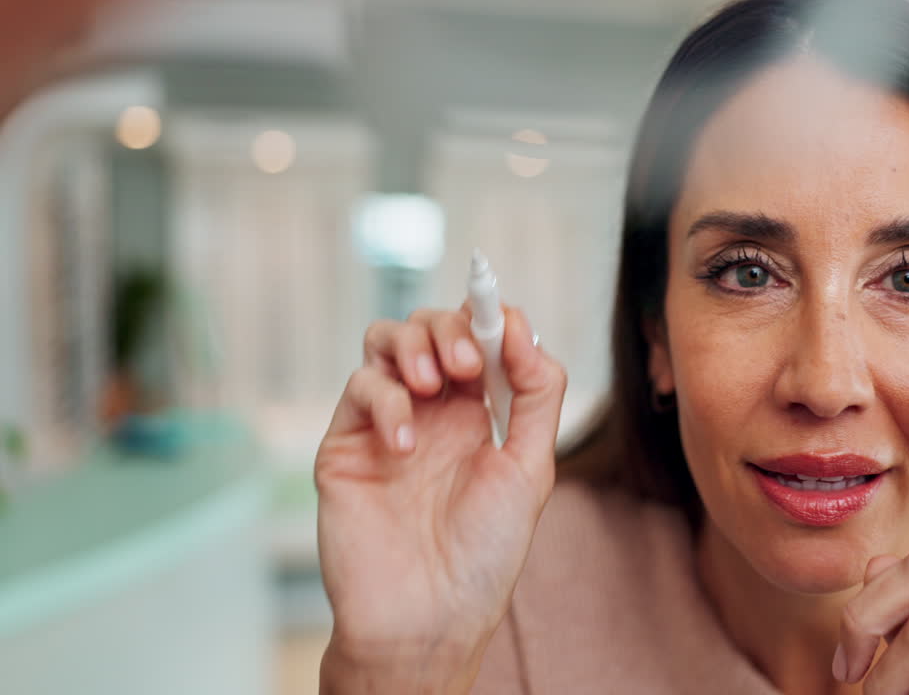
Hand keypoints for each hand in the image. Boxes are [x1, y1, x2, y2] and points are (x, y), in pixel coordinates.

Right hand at [315, 304, 565, 686]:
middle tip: (468, 365)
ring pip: (386, 341)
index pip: (479, 338)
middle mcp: (432, 411)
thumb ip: (537, 395)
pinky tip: (406, 444)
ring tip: (436, 385)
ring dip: (415, 346)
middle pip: (431, 328)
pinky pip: (359, 389)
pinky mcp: (346, 443)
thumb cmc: (484, 553)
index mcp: (479, 414)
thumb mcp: (530, 469)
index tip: (499, 316)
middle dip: (451, 328)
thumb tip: (522, 327)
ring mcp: (387, 422)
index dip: (488, 318)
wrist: (427, 616)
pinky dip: (386, 399)